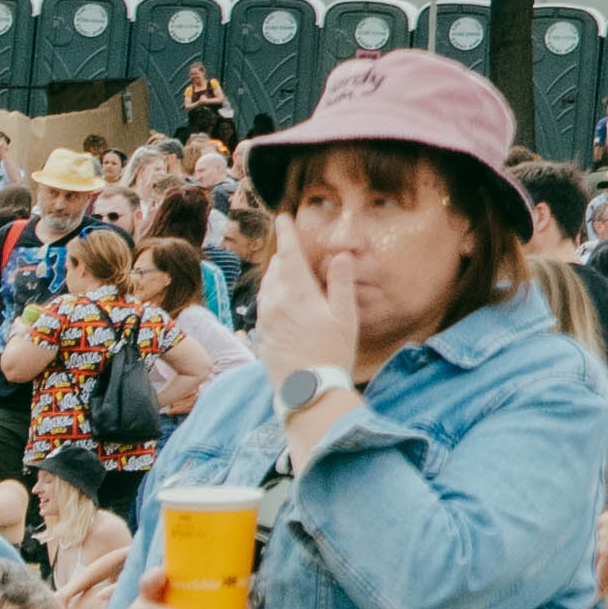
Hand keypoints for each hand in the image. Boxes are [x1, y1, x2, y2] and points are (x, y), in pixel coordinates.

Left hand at [243, 219, 361, 384]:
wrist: (308, 391)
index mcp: (297, 295)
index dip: (287, 234)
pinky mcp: (262, 334)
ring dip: (277, 275)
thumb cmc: (332, 353)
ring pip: (267, 286)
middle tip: (296, 250)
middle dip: (285, 256)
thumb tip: (340, 256)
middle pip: (276, 269)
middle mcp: (275, 304)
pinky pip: (264, 305)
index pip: (289, 256)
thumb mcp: (346, 317)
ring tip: (290, 273)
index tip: (282, 217)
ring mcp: (265, 320)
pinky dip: (273, 294)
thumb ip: (341, 284)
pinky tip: (284, 301)